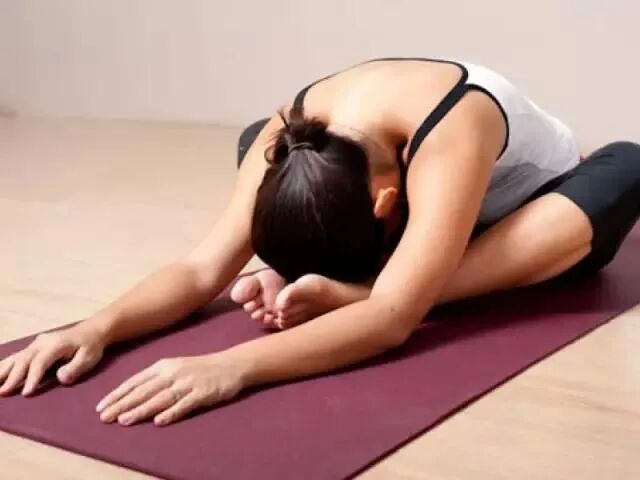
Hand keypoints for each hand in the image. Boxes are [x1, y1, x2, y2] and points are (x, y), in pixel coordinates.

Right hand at [0, 323, 105, 395]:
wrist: (91, 331)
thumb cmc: (91, 346)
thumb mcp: (90, 357)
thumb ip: (76, 368)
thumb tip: (60, 378)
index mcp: (56, 344)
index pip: (41, 362)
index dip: (33, 377)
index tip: (26, 393)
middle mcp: (42, 342)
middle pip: (25, 360)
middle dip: (12, 377)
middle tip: (3, 393)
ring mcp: (36, 343)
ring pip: (16, 357)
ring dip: (3, 371)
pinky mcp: (33, 347)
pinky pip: (16, 356)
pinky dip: (4, 365)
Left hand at [96, 353, 247, 426]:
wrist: (231, 364)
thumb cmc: (199, 368)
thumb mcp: (175, 367)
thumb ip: (155, 380)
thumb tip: (130, 396)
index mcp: (164, 366)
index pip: (135, 381)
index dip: (117, 394)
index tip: (100, 406)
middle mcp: (173, 373)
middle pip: (144, 391)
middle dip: (122, 404)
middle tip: (104, 417)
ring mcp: (188, 383)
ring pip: (161, 398)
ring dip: (141, 410)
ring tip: (124, 420)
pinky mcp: (203, 393)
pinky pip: (185, 404)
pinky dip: (172, 412)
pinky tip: (159, 421)